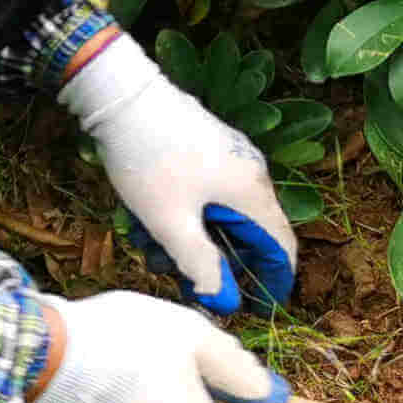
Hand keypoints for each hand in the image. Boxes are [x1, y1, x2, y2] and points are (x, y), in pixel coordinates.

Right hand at [24, 293, 288, 402]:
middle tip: (153, 356)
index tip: (196, 363)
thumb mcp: (196, 336)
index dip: (220, 391)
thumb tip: (275, 395)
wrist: (44, 357)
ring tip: (115, 363)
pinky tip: (88, 382)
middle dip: (178, 397)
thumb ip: (239, 367)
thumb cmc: (127, 340)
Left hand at [57, 31, 297, 314]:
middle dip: (217, 263)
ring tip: (153, 251)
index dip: (272, 283)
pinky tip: (149, 222)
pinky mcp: (206, 148)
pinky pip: (206, 194)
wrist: (121, 93)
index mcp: (251, 192)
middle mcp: (249, 173)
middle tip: (184, 283)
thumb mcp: (169, 222)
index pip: (281, 247)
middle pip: (248, 234)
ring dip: (192, 240)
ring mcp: (229, 157)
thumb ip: (199, 265)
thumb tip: (223, 300)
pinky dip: (185, 215)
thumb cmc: (148, 160)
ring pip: (220, 215)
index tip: (254, 309)